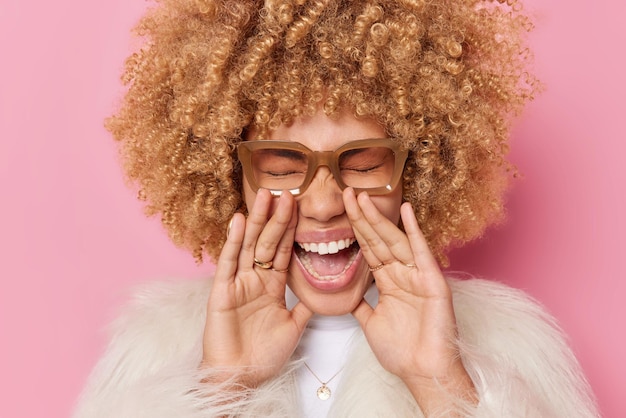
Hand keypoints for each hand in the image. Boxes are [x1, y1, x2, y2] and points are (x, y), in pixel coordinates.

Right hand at [202, 190, 312, 386]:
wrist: (240, 377)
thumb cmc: (263, 355)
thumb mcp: (293, 327)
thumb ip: (304, 307)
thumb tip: (323, 293)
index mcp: (272, 285)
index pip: (283, 249)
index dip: (290, 227)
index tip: (298, 204)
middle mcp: (255, 279)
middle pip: (267, 241)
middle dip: (276, 216)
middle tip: (284, 190)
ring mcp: (238, 283)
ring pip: (249, 245)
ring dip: (257, 220)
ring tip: (264, 195)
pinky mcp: (222, 292)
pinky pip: (229, 263)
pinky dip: (233, 242)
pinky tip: (238, 221)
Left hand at [343, 188, 474, 408]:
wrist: (423, 372)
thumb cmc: (402, 352)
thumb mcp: (370, 323)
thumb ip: (360, 305)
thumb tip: (345, 296)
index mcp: (389, 281)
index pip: (368, 248)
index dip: (355, 228)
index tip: (341, 209)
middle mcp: (403, 274)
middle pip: (378, 239)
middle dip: (361, 217)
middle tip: (345, 193)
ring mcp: (417, 275)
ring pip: (394, 241)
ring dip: (378, 218)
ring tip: (362, 197)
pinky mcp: (432, 281)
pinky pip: (421, 252)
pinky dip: (413, 230)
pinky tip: (406, 210)